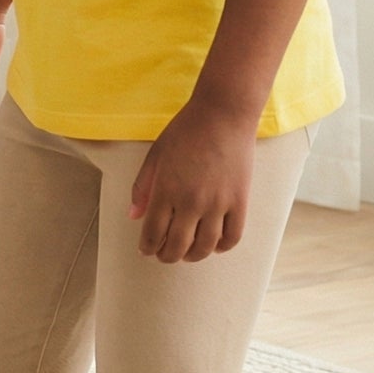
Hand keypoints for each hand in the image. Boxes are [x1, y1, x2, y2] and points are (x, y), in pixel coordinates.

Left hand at [130, 100, 257, 262]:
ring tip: (186, 255)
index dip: (147, 246)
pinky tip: (214, 245)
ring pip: (205, 246)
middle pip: (178, 245)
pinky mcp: (240, 202)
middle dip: (167, 256)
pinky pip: (232, 236)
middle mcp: (191, 201)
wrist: (222, 116)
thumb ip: (143, 187)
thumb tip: (133, 216)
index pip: (153, 232)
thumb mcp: (155, 155)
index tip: (145, 251)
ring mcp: (218, 204)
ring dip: (193, 256)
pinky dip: (222, 247)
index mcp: (166, 189)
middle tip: (163, 256)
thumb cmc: (184, 131)